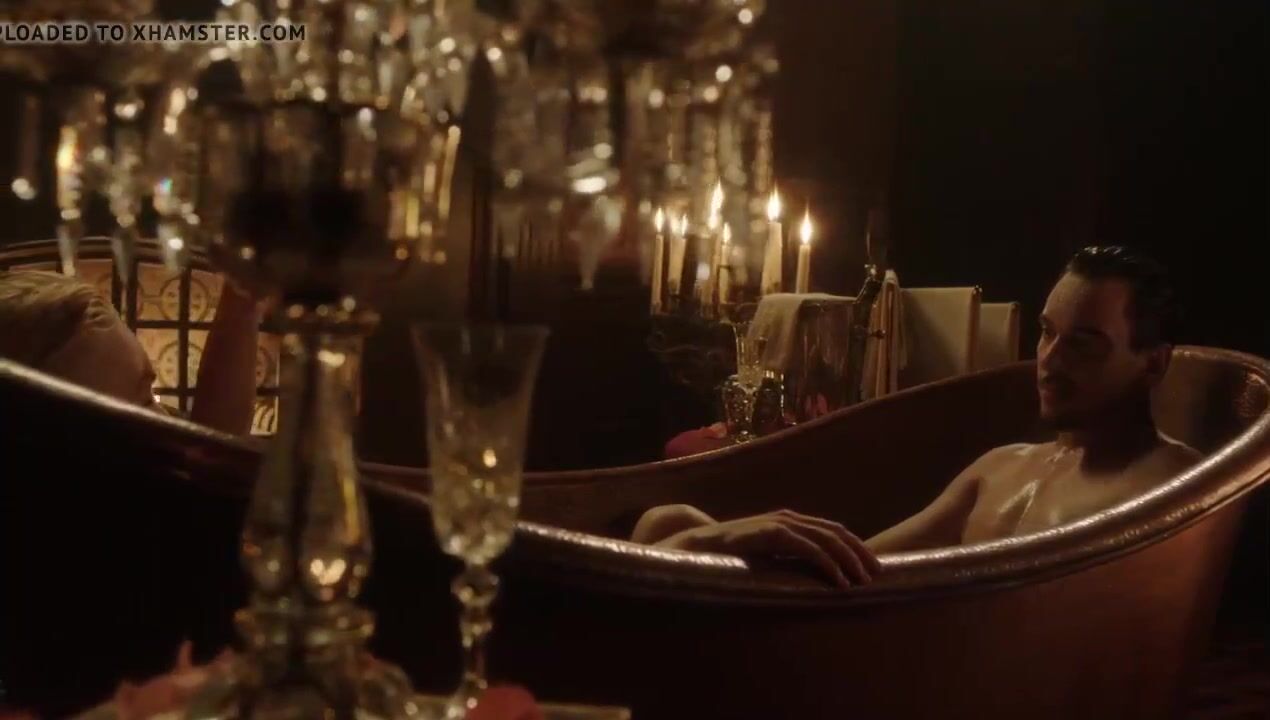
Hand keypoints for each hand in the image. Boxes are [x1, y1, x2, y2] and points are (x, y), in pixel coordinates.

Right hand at [658, 510, 880, 587]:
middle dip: (860, 552)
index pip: (833, 530)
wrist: (698, 546)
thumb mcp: (767, 555)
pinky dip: (828, 565)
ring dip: (849, 561)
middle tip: (878, 574)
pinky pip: (808, 549)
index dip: (856, 546)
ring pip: (827, 539)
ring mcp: (780, 523)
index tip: (873, 566)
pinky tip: (840, 582)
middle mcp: (789, 518)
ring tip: (863, 581)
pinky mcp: (771, 533)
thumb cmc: (732, 556)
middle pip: (836, 532)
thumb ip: (788, 557)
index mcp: (791, 521)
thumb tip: (815, 576)